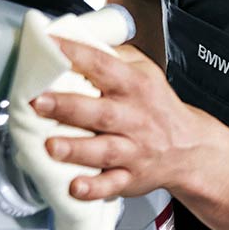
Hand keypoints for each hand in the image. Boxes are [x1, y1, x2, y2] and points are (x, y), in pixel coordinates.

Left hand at [33, 38, 205, 200]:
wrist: (190, 148)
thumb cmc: (159, 107)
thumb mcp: (146, 71)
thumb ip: (114, 56)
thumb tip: (75, 41)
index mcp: (135, 86)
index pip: (103, 66)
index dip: (75, 55)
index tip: (49, 47)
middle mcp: (134, 118)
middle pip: (100, 112)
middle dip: (68, 107)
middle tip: (38, 102)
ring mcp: (133, 150)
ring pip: (103, 150)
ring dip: (76, 149)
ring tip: (51, 147)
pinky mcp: (130, 177)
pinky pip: (112, 185)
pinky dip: (94, 188)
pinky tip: (76, 187)